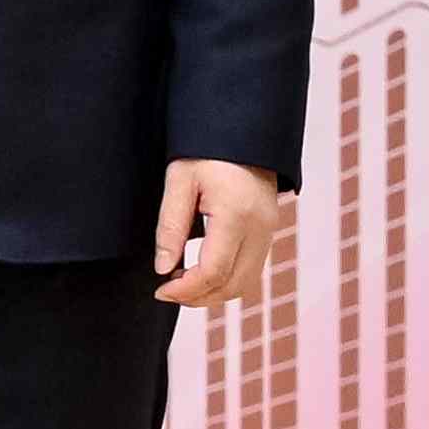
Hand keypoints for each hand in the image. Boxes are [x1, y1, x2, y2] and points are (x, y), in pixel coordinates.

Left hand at [152, 157, 287, 313]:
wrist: (243, 130)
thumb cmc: (206, 150)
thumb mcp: (179, 180)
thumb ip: (170, 226)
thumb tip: (164, 268)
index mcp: (237, 216)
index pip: (214, 272)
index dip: (185, 290)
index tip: (159, 290)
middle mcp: (260, 229)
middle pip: (234, 285)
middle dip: (199, 297)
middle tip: (166, 292)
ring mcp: (269, 231)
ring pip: (246, 282)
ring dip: (213, 292)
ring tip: (180, 284)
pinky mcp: (268, 230)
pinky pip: (251, 268)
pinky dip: (226, 279)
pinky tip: (199, 272)